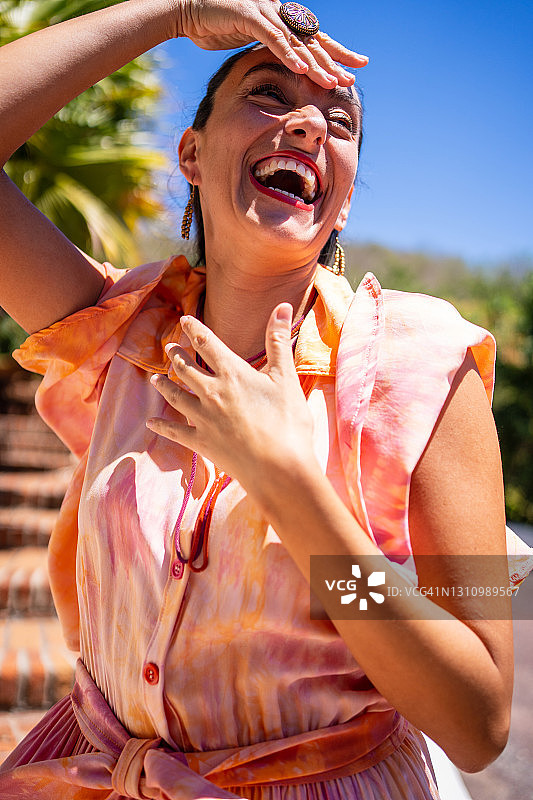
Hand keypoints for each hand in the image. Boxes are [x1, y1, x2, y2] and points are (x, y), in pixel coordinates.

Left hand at [146, 303, 317, 497]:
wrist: (279, 468)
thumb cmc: (288, 423)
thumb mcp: (286, 378)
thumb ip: (278, 341)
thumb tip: (282, 306)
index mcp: (232, 373)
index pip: (207, 343)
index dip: (194, 328)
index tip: (184, 319)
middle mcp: (212, 392)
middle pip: (186, 368)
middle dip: (176, 355)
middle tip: (168, 348)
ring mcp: (203, 418)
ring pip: (176, 395)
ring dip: (164, 385)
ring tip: (155, 378)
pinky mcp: (201, 442)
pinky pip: (175, 431)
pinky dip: (161, 426)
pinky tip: (151, 423)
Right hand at [174, 0, 367, 87]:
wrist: (185, 10)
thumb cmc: (213, 26)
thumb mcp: (246, 42)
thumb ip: (265, 51)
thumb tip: (278, 66)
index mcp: (280, 19)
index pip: (314, 38)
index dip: (335, 52)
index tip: (354, 68)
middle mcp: (278, 12)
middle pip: (313, 39)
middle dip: (336, 58)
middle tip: (355, 75)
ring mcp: (265, 12)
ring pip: (297, 41)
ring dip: (316, 64)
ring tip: (333, 82)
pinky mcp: (249, 16)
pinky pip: (273, 39)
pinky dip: (288, 55)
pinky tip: (302, 70)